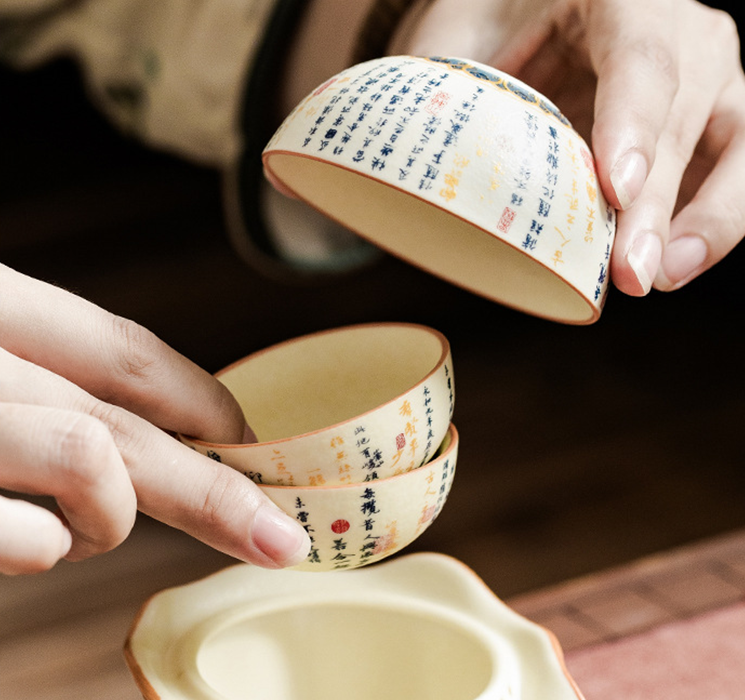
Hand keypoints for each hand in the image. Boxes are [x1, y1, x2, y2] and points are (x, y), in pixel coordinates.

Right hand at [0, 262, 310, 574]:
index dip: (208, 407)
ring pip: (92, 459)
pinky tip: (21, 549)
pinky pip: (31, 539)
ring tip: (73, 538)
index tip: (253, 452)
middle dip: (222, 492)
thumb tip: (149, 435)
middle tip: (282, 541)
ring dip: (106, 521)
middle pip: (133, 417)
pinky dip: (44, 553)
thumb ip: (42, 376)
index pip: (128, 351)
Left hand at [393, 0, 744, 295]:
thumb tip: (388, 166)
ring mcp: (707, 77)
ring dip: (700, 221)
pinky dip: (705, 225)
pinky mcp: (714, 125)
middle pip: (682, 116)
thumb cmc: (494, 26)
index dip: (633, 124)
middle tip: (630, 271)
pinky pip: (730, 175)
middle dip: (657, 204)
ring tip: (657, 277)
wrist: (528, 21)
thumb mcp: (460, 36)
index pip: (641, 55)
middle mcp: (680, 28)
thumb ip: (439, 86)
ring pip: (730, 147)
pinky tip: (671, 266)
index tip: (615, 187)